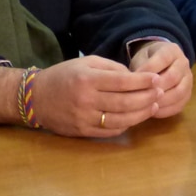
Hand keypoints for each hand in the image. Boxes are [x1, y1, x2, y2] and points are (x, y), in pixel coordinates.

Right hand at [30, 56, 162, 137]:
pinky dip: (126, 125)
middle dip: (147, 98)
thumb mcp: (86, 63)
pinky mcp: (82, 132)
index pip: (122, 81)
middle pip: (125, 102)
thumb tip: (134, 76)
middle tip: (160, 93)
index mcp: (88, 79)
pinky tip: (135, 117)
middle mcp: (86, 100)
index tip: (156, 79)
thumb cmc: (64, 76)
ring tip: (153, 106)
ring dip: (141, 114)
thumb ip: (111, 68)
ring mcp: (84, 118)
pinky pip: (110, 131)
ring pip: (120, 119)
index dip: (142, 82)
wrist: (36, 98)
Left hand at [129, 41, 193, 118]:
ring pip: (179, 92)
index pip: (163, 59)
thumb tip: (134, 84)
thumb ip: (140, 68)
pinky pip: (180, 104)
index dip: (149, 70)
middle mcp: (184, 63)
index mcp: (172, 50)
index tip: (133, 80)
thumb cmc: (147, 61)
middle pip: (173, 77)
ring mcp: (188, 79)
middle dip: (155, 88)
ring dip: (162, 101)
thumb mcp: (141, 58)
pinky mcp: (187, 94)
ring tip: (146, 106)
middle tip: (140, 96)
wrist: (161, 63)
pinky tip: (153, 112)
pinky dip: (166, 110)